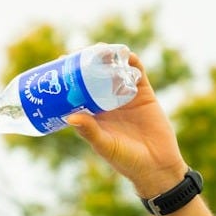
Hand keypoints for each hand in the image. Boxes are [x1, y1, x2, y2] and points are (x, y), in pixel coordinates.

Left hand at [66, 52, 188, 197]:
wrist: (156, 166)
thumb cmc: (125, 160)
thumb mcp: (104, 145)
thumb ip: (89, 131)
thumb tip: (70, 116)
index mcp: (93, 114)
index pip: (77, 91)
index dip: (68, 78)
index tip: (59, 66)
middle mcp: (107, 103)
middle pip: (93, 77)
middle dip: (86, 64)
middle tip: (76, 54)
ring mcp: (125, 97)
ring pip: (114, 72)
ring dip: (107, 59)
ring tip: (98, 49)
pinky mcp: (144, 94)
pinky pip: (137, 74)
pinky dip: (131, 62)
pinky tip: (124, 53)